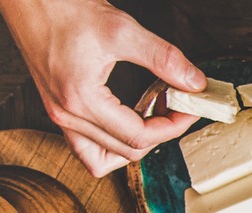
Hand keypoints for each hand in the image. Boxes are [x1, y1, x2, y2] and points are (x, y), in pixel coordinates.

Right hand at [0, 0, 203, 175]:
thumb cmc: (63, 8)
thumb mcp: (122, 30)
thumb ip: (163, 59)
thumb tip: (194, 82)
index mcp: (80, 100)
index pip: (138, 137)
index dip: (172, 127)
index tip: (188, 110)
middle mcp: (66, 115)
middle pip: (124, 151)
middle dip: (159, 134)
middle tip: (176, 108)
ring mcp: (58, 114)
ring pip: (101, 158)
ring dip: (132, 145)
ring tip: (152, 118)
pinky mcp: (57, 108)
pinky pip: (84, 145)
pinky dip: (109, 142)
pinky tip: (127, 118)